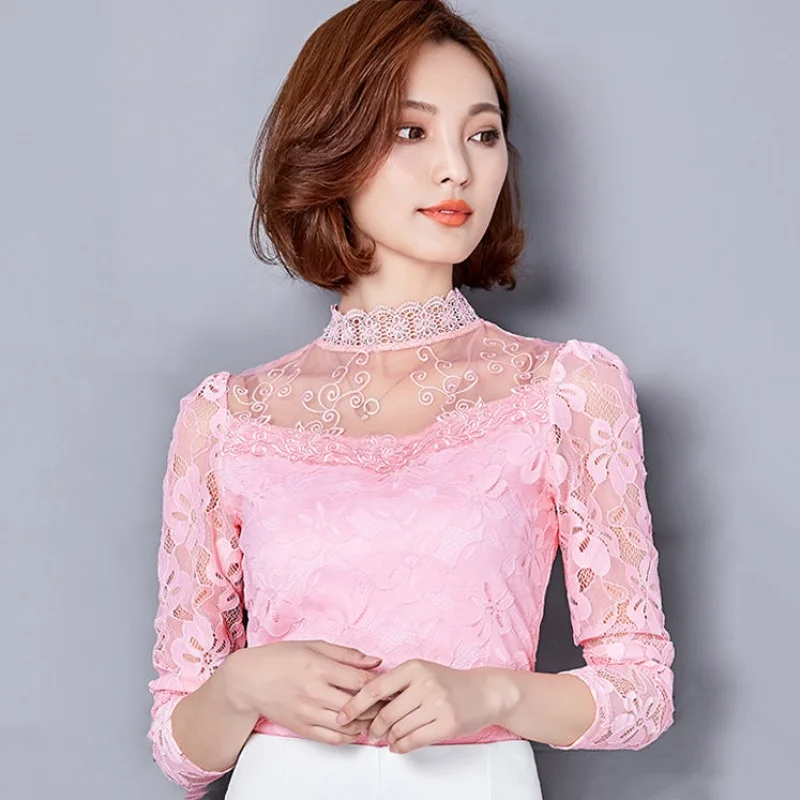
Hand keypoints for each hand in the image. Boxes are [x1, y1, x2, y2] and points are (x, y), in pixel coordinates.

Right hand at [222, 640, 387, 745]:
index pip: (360, 681)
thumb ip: (347, 654)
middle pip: (357, 706)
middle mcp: (314, 692)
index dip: (379, 684)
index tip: (388, 683)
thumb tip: (375, 661)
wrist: (249, 679)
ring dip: (366, 723)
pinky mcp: (302, 728)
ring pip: (347, 726)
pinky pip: (332, 738)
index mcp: (319, 667)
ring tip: (374, 715)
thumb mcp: (315, 646)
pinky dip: (349, 735)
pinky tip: (355, 726)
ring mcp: (307, 713)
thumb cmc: (281, 658)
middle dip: (377, 705)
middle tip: (387, 702)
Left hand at [336, 659, 497, 753]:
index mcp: (414, 667)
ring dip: (389, 738)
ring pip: (399, 728)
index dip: (355, 704)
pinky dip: (401, 746)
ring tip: (388, 738)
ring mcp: (437, 703)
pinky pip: (414, 740)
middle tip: (370, 732)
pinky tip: (398, 745)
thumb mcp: (421, 672)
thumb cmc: (448, 683)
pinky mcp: (447, 723)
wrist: (483, 692)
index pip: (376, 687)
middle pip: (386, 713)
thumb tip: (365, 704)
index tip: (342, 715)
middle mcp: (425, 683)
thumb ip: (396, 684)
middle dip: (373, 727)